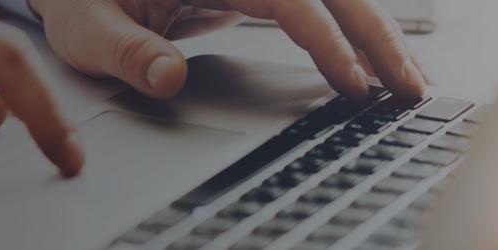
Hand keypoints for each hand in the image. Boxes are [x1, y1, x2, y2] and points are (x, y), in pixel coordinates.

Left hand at [30, 0, 430, 98]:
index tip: (351, 80)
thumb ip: (125, 51)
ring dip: (377, 34)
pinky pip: (318, 5)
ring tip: (411, 83)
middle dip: (377, 36)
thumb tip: (168, 77)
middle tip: (411, 88)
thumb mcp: (86, 25)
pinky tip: (377, 61)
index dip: (326, 39)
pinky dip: (353, 31)